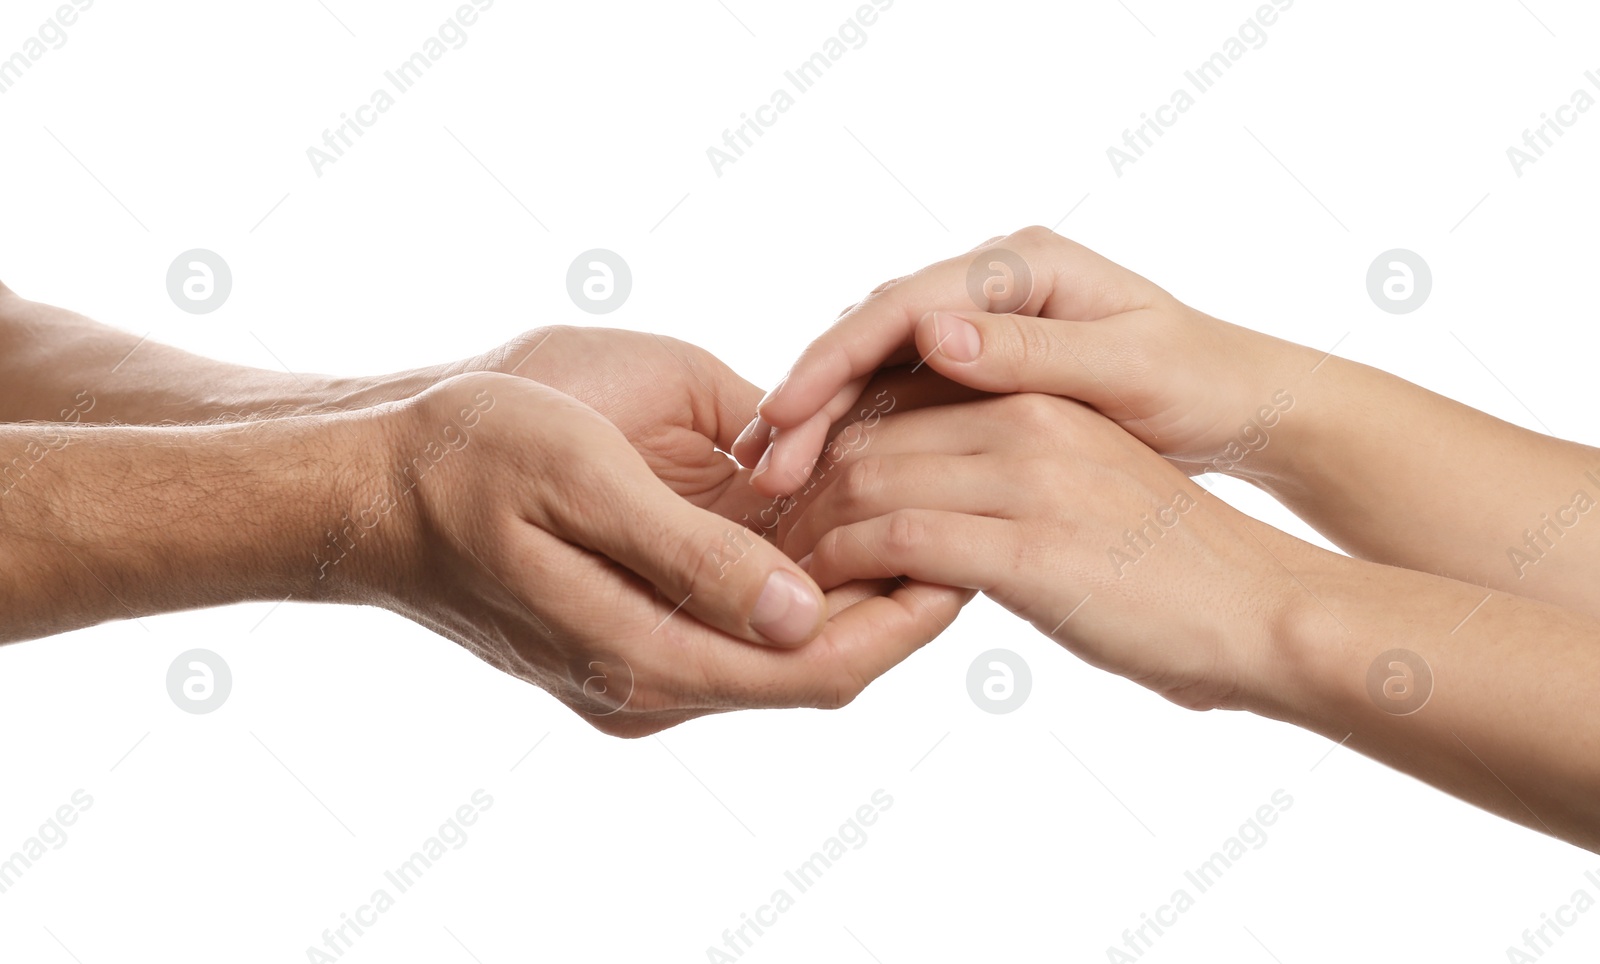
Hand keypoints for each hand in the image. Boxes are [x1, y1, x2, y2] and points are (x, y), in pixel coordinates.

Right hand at [358, 372, 967, 736]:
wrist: (374, 480)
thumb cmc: (466, 459)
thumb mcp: (580, 481)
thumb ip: (689, 554)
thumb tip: (803, 611)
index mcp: (644, 658)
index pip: (821, 669)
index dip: (909, 620)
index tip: (976, 553)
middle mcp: (654, 681)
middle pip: (818, 663)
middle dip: (899, 598)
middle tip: (969, 516)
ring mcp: (643, 661)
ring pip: (786, 641)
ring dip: (853, 581)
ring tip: (921, 504)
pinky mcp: (634, 628)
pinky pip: (742, 614)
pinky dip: (799, 570)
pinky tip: (835, 508)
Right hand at [740, 226, 1317, 495]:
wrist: (1241, 405)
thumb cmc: (1199, 382)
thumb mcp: (1127, 366)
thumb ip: (1031, 349)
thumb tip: (932, 330)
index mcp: (1021, 264)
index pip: (900, 304)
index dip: (834, 360)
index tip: (785, 414)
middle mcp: (990, 283)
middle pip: (873, 334)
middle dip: (810, 396)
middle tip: (760, 462)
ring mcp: (983, 323)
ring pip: (878, 367)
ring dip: (823, 420)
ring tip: (772, 474)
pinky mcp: (982, 367)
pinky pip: (903, 395)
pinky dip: (860, 433)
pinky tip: (824, 477)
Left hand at [777, 392, 1297, 711]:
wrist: (1266, 611)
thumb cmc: (1177, 565)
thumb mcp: (1089, 485)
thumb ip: (1013, 469)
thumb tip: (931, 498)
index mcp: (1041, 392)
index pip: (899, 396)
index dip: (828, 440)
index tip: (787, 487)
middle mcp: (1030, 417)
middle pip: (870, 431)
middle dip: (802, 484)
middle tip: (759, 534)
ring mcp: (1030, 477)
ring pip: (869, 479)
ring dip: (807, 529)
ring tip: (775, 571)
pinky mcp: (1028, 546)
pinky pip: (895, 541)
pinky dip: (842, 568)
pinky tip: (819, 600)